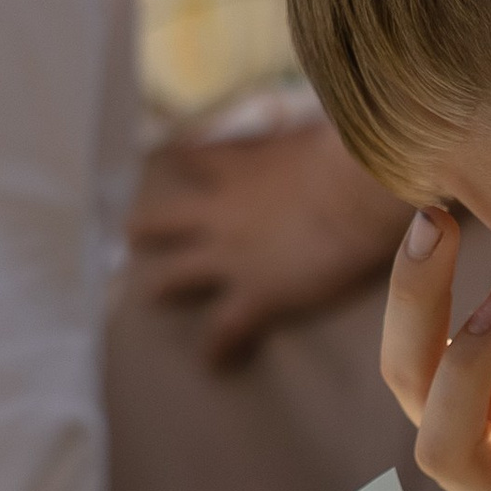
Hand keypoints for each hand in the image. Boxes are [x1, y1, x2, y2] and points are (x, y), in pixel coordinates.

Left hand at [126, 118, 409, 368]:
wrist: (358, 193)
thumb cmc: (350, 155)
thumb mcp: (319, 132)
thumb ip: (310, 136)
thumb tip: (335, 126)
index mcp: (240, 169)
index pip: (200, 159)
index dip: (186, 158)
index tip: (173, 155)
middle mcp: (222, 213)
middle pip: (167, 220)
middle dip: (147, 227)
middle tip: (132, 233)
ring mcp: (231, 258)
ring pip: (177, 276)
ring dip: (163, 288)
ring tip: (151, 297)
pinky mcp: (254, 296)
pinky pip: (224, 330)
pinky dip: (215, 349)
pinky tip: (210, 364)